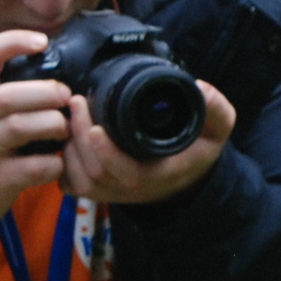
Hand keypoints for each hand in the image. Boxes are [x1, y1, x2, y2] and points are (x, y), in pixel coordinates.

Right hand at [0, 31, 74, 238]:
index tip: (41, 41)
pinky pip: (30, 168)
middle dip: (43, 92)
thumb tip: (61, 65)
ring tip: (64, 128)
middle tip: (66, 95)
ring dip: (51, 124)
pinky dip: (53, 164)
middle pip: (6, 96)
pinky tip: (60, 162)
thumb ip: (14, 88)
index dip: (12, 42)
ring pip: (17, 128)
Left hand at [60, 82, 235, 205]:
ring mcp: (113, 192)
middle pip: (94, 173)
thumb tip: (201, 87)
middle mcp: (133, 188)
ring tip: (71, 113)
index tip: (95, 128)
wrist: (186, 174)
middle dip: (79, 136)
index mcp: (161, 175)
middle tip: (78, 102)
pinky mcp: (98, 190)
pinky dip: (62, 162)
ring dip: (69, 147)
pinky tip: (66, 136)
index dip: (108, 154)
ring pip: (78, 179)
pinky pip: (70, 183)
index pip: (129, 174)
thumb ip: (215, 108)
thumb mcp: (217, 128)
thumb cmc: (197, 148)